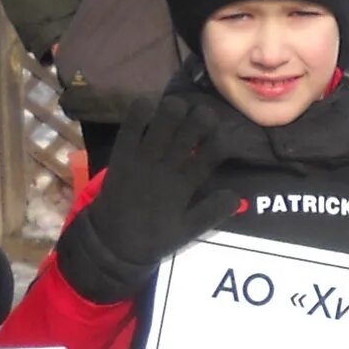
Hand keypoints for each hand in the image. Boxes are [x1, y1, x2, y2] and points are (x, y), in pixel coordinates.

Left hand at [56, 86, 246, 300]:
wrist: (111, 241)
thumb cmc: (154, 236)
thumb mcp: (189, 231)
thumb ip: (214, 212)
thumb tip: (237, 195)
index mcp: (184, 184)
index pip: (213, 151)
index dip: (223, 138)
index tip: (224, 137)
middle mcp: (166, 165)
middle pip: (192, 126)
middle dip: (203, 116)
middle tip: (203, 118)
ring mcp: (142, 156)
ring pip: (165, 118)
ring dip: (176, 108)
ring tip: (179, 110)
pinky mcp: (122, 153)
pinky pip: (131, 123)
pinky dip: (141, 110)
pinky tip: (150, 107)